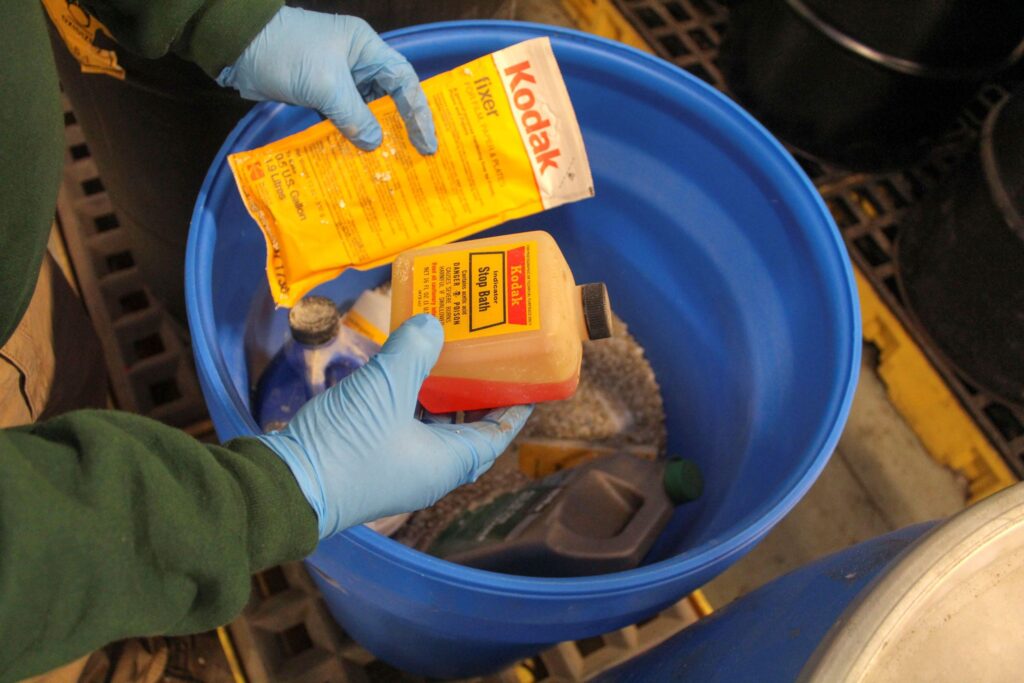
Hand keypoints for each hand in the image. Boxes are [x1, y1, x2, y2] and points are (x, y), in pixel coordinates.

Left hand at [217, 7, 436, 153]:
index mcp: (366, 48)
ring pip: (366, 110)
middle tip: (416, 157)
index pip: (404, 80)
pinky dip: (351, 135)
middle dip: (402, 126)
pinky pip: (343, 117)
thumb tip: (375, 145)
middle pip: (389, 97)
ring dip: (375, 135)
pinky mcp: (319, 93)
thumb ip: (354, 116)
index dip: (419, 112)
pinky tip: (359, 157)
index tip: (427, 143)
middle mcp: (357, 61)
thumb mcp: (325, 85)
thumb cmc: (287, 53)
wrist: (239, 46)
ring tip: (390, 163)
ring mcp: (337, 77)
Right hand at [259, 315, 532, 538]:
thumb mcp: (384, 388)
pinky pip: (404, 431)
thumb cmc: (347, 445)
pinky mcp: (370, 464)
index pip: (496, 435)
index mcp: (446, 463)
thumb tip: (433, 325)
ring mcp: (397, 471)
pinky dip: (410, 405)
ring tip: (446, 360)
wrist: (284, 488)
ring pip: (433, 432)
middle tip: (484, 361)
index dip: (514, 408)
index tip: (528, 381)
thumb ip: (413, 351)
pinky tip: (400, 376)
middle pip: (467, 434)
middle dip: (477, 399)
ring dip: (442, 400)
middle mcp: (428, 473)